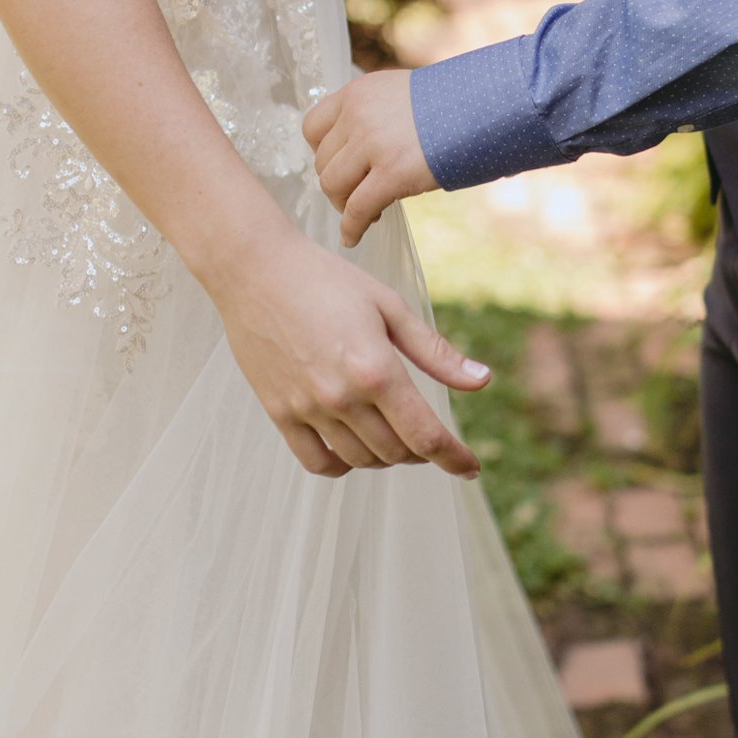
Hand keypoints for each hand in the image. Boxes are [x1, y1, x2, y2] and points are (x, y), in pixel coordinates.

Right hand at [206, 216, 488, 477]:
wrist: (256, 269)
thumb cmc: (327, 280)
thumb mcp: (390, 307)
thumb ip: (436, 352)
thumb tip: (482, 382)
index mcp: (376, 369)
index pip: (425, 435)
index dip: (454, 457)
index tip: (470, 468)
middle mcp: (341, 396)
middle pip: (395, 452)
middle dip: (421, 451)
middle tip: (426, 435)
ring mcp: (307, 408)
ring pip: (360, 459)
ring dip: (385, 456)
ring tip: (392, 435)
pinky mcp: (279, 411)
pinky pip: (317, 462)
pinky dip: (343, 464)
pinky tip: (353, 447)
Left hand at [303, 72, 435, 247]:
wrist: (486, 106)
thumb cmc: (452, 105)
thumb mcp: (401, 95)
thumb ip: (374, 115)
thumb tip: (357, 153)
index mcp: (358, 92)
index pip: (313, 127)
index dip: (322, 153)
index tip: (339, 166)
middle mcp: (358, 114)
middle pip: (322, 162)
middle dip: (338, 183)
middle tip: (357, 196)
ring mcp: (372, 143)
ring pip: (333, 186)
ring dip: (345, 205)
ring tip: (366, 212)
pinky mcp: (392, 173)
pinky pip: (356, 209)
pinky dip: (351, 228)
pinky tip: (353, 237)